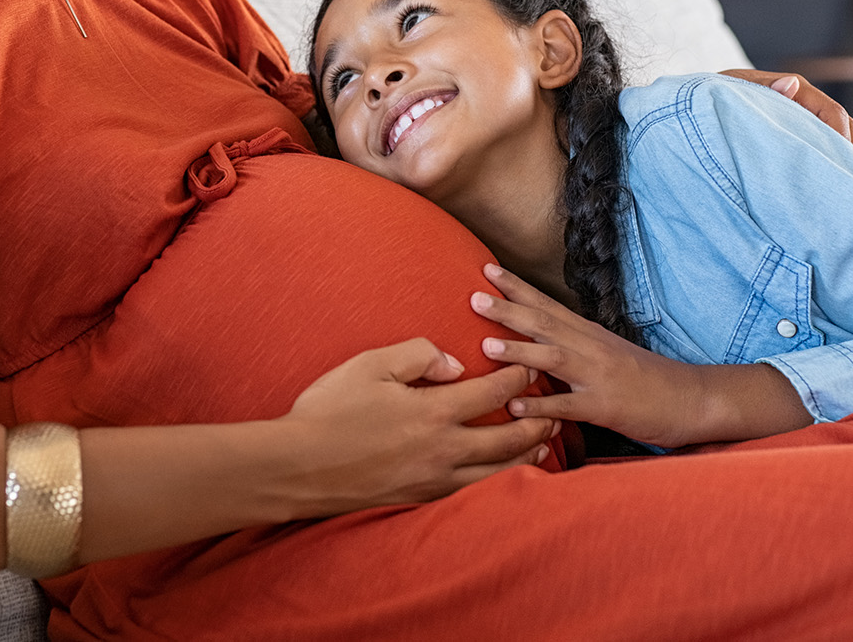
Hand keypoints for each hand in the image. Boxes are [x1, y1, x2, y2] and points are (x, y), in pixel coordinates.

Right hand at [276, 337, 557, 515]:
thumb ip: (417, 355)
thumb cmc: (329, 411)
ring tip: (543, 444)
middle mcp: (443, 449)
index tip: (530, 366)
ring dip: (526, 455)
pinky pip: (473, 491)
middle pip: (509, 437)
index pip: (493, 392)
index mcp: (433, 412)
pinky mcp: (421, 498)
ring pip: (498, 471)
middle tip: (555, 409)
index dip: (518, 377)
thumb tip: (453, 364)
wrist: (297, 468)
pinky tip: (502, 475)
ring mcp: (434, 479)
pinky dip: (498, 480)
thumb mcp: (369, 365)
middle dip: (537, 421)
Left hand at [474, 264, 811, 448]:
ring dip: (519, 350)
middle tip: (472, 296)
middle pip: (544, 322)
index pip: (547, 304)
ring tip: (486, 344)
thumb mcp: (606, 355)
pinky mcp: (606, 407)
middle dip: (507, 308)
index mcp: (589, 334)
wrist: (692, 398)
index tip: (485, 267)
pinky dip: (542, 407)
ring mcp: (598, 376)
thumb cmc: (646, 379)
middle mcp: (591, 348)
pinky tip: (517, 408)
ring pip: (554, 358)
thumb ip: (573, 347)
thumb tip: (539, 343)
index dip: (516, 287)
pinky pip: (569, 407)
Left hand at [721, 68, 852, 173]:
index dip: (843, 136)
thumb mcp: (732, 91)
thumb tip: (792, 85)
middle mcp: (803, 101)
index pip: (830, 111)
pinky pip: (831, 143)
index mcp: (792, 90)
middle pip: (843, 124)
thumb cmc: (711, 97)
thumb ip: (761, 90)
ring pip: (842, 135)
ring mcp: (804, 117)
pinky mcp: (800, 131)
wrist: (699, 104)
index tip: (850, 161)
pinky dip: (851, 158)